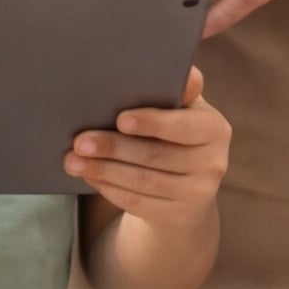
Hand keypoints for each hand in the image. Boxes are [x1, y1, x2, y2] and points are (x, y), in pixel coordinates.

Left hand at [67, 69, 231, 220]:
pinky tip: (88, 176)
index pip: (183, 126)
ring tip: (72, 160)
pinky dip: (109, 189)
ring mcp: (198, 194)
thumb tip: (183, 71)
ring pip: (142, 181)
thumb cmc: (175, 136)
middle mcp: (214, 163)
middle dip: (113, 147)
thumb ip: (177, 91)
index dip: (152, 122)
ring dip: (103, 170)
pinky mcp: (178, 217)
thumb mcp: (181, 111)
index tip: (120, 119)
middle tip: (80, 140)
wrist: (186, 191)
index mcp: (215, 129)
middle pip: (155, 155)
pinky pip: (137, 203)